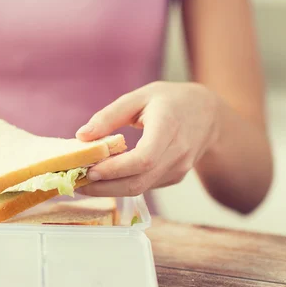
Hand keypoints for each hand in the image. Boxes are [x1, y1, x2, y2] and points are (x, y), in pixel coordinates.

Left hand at [76, 82, 220, 195]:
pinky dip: (120, 186)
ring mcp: (178, 169)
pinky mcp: (174, 178)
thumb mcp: (140, 97)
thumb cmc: (170, 101)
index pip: (144, 158)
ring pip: (139, 189)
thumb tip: (82, 136)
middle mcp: (177, 153)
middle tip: (76, 182)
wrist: (209, 115)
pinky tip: (102, 179)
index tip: (90, 171)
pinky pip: (144, 186)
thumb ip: (110, 115)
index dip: (115, 169)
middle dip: (104, 187)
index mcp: (169, 127)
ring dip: (108, 189)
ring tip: (83, 182)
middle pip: (138, 181)